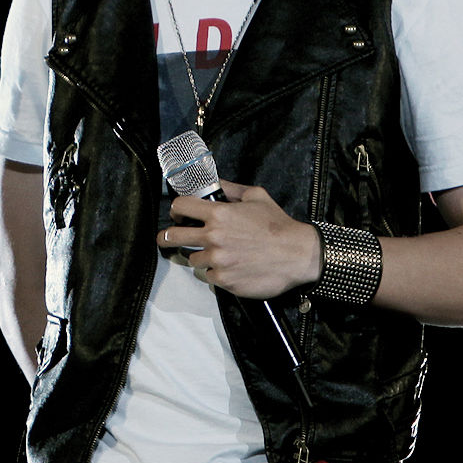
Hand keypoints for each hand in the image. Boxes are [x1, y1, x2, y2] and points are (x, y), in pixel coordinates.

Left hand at [157, 181, 321, 299]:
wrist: (297, 255)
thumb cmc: (278, 225)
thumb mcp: (256, 197)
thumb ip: (231, 189)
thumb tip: (215, 183)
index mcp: (218, 214)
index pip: (181, 206)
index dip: (176, 210)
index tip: (177, 216)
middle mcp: (213, 237)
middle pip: (174, 236)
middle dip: (166, 237)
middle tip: (164, 239)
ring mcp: (217, 261)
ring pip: (193, 260)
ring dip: (200, 257)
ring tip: (216, 256)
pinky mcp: (224, 280)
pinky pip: (208, 276)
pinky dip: (215, 273)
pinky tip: (228, 268)